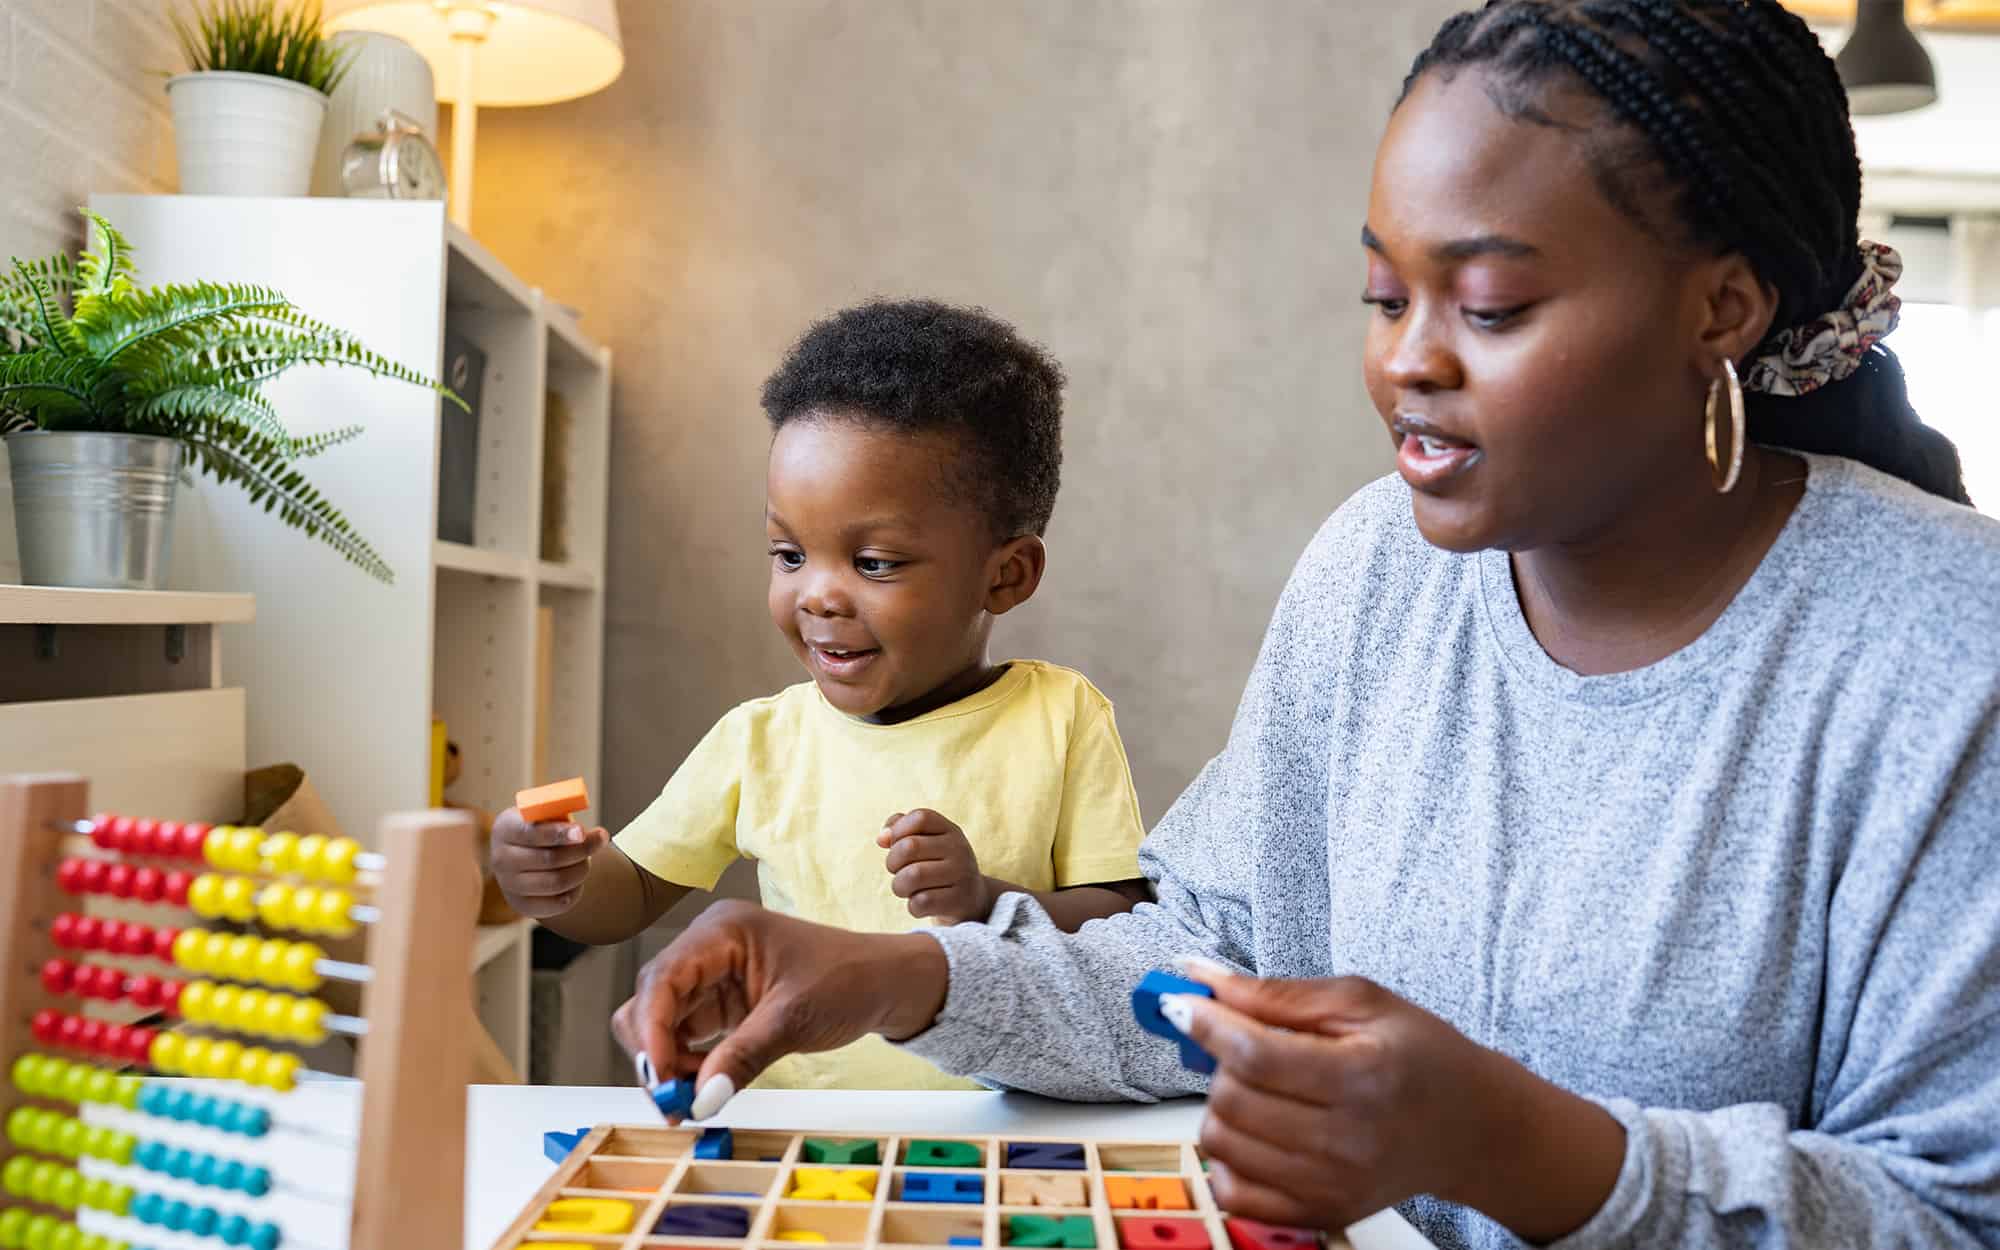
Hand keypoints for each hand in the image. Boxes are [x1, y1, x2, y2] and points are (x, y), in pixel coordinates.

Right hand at [488, 805, 608, 917]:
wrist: (525, 854)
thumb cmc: (542, 828)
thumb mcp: (546, 814)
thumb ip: (563, 816)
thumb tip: (592, 835)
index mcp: (505, 828)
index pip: (531, 833)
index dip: (558, 833)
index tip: (582, 832)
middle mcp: (501, 858)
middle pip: (549, 859)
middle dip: (581, 850)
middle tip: (598, 841)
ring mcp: (509, 885)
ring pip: (557, 882)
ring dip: (581, 870)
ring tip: (587, 860)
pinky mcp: (522, 905)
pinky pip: (558, 903)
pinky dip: (575, 891)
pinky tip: (577, 879)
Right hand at [610, 900, 947, 1120]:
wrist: (885, 982)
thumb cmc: (847, 981)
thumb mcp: (793, 1020)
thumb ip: (742, 1058)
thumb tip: (699, 1101)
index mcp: (722, 931)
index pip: (663, 979)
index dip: (652, 1032)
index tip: (661, 1081)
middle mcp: (707, 947)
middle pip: (651, 1000)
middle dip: (655, 1052)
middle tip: (676, 1103)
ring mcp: (711, 974)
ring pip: (660, 1021)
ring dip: (668, 1062)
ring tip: (697, 1096)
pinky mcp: (719, 1001)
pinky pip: (683, 1034)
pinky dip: (685, 1063)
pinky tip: (707, 1085)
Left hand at [877, 809, 995, 922]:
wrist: (972, 900)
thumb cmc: (937, 867)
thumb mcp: (926, 843)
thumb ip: (900, 830)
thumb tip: (882, 838)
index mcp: (950, 830)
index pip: (920, 817)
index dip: (898, 831)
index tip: (896, 845)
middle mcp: (959, 848)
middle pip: (909, 847)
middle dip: (892, 863)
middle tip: (897, 872)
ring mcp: (962, 874)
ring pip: (913, 876)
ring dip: (899, 886)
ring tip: (906, 889)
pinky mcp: (960, 900)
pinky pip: (921, 902)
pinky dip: (913, 906)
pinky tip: (921, 904)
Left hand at [1167, 962, 1623, 1240]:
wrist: (1470, 1127)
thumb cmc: (1420, 1055)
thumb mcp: (1360, 1002)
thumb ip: (1275, 993)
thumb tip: (1199, 979)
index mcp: (1363, 1078)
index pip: (1255, 1055)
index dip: (1206, 1024)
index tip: (1183, 1004)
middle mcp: (1348, 1142)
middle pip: (1232, 1100)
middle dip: (1221, 1062)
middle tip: (1246, 1044)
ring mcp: (1333, 1187)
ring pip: (1223, 1144)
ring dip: (1224, 1106)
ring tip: (1261, 1088)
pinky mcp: (1321, 1214)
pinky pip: (1234, 1194)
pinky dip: (1230, 1158)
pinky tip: (1258, 1131)